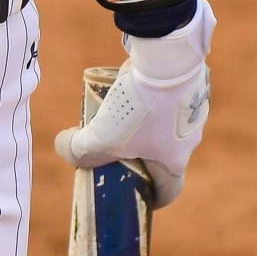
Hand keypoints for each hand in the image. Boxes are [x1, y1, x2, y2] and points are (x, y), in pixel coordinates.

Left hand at [53, 0, 213, 206]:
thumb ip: (78, 150)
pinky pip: (168, 96)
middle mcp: (190, 139)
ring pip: (165, 122)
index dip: (151, 196)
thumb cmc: (138, 107)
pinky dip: (151, 94)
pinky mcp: (189, 85)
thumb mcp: (100, 136)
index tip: (134, 193)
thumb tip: (64, 148)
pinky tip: (129, 84)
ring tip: (117, 109)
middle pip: (163, 154)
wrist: (166, 60)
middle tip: (115, 144)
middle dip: (139, 153)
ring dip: (145, 120)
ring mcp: (192, 111)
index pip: (168, 189)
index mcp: (175, 160)